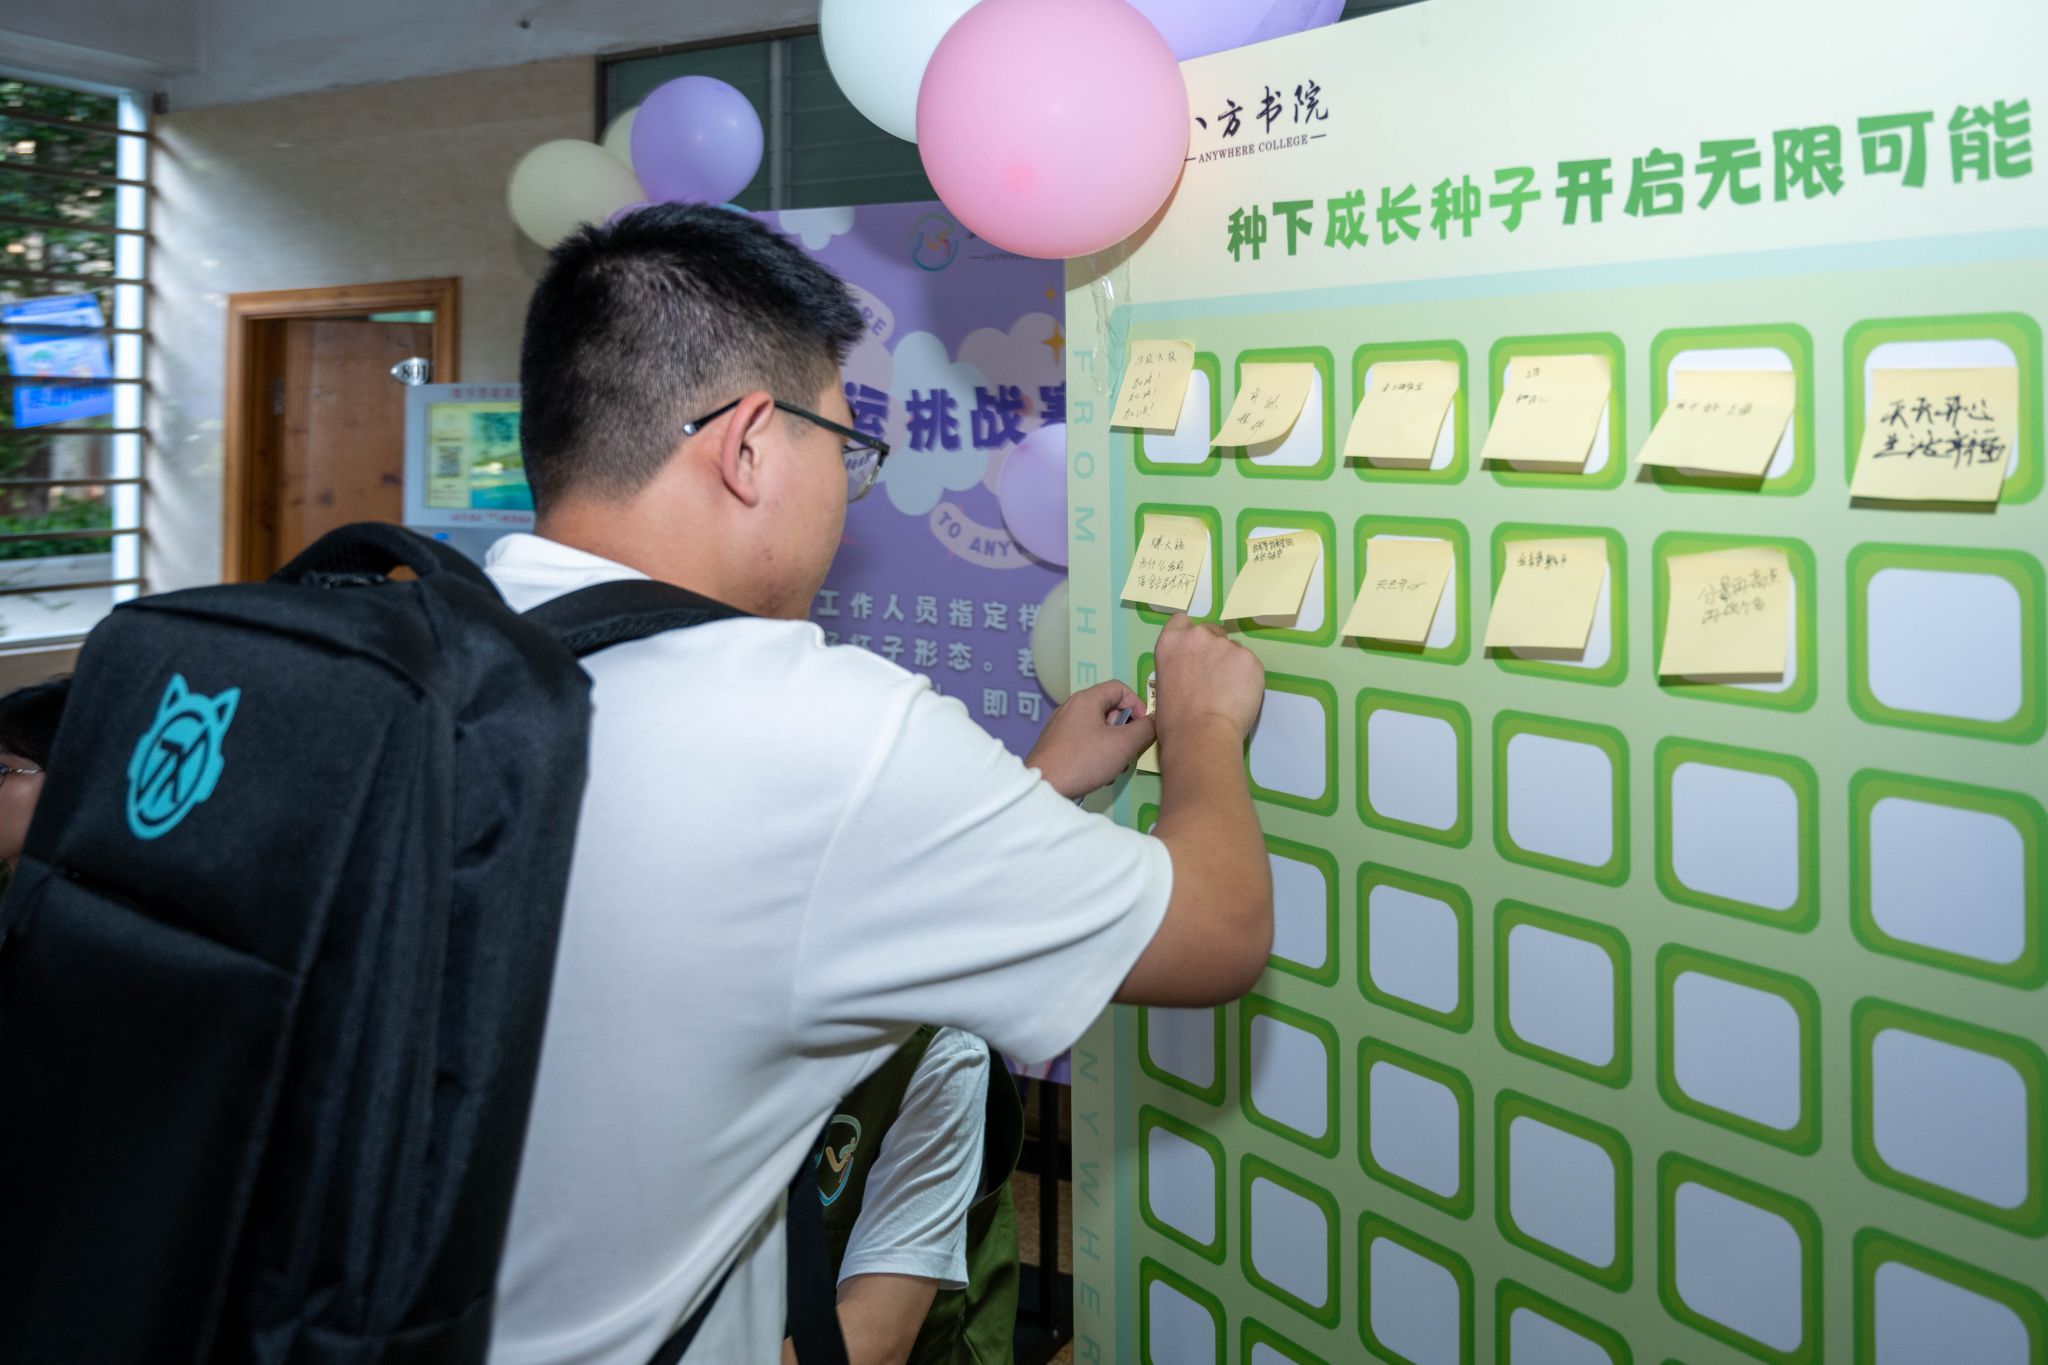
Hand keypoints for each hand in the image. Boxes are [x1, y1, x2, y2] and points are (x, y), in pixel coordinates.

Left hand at [1025, 679, 1157, 799]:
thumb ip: (1145, 729)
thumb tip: (1153, 722)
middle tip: (1127, 751)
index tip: (1143, 729)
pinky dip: (1096, 753)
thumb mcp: (1123, 744)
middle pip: (1109, 709)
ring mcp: (1060, 726)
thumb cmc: (1084, 761)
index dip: (1137, 705)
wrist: (1044, 787)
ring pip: (1098, 728)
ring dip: (1112, 746)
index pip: (1120, 688)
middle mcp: (1070, 707)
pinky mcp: (1055, 744)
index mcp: (1085, 699)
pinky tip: (1097, 773)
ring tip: (1112, 767)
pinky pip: (1084, 741)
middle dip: (1125, 731)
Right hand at [1154, 613, 1263, 743]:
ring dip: (1232, 665)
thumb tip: (1192, 675)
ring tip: (1228, 694)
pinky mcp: (1250, 659)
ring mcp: (1226, 645)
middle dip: (1213, 650)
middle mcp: (1198, 635)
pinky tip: (1239, 698)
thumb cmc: (1174, 721)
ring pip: (1233, 650)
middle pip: (1211, 632)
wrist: (1200, 735)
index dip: (1189, 637)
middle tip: (1213, 678)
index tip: (1194, 653)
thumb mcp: (1164, 684)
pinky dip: (1248, 678)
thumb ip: (1179, 667)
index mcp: (1171, 641)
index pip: (1182, 621)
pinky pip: (1250, 665)